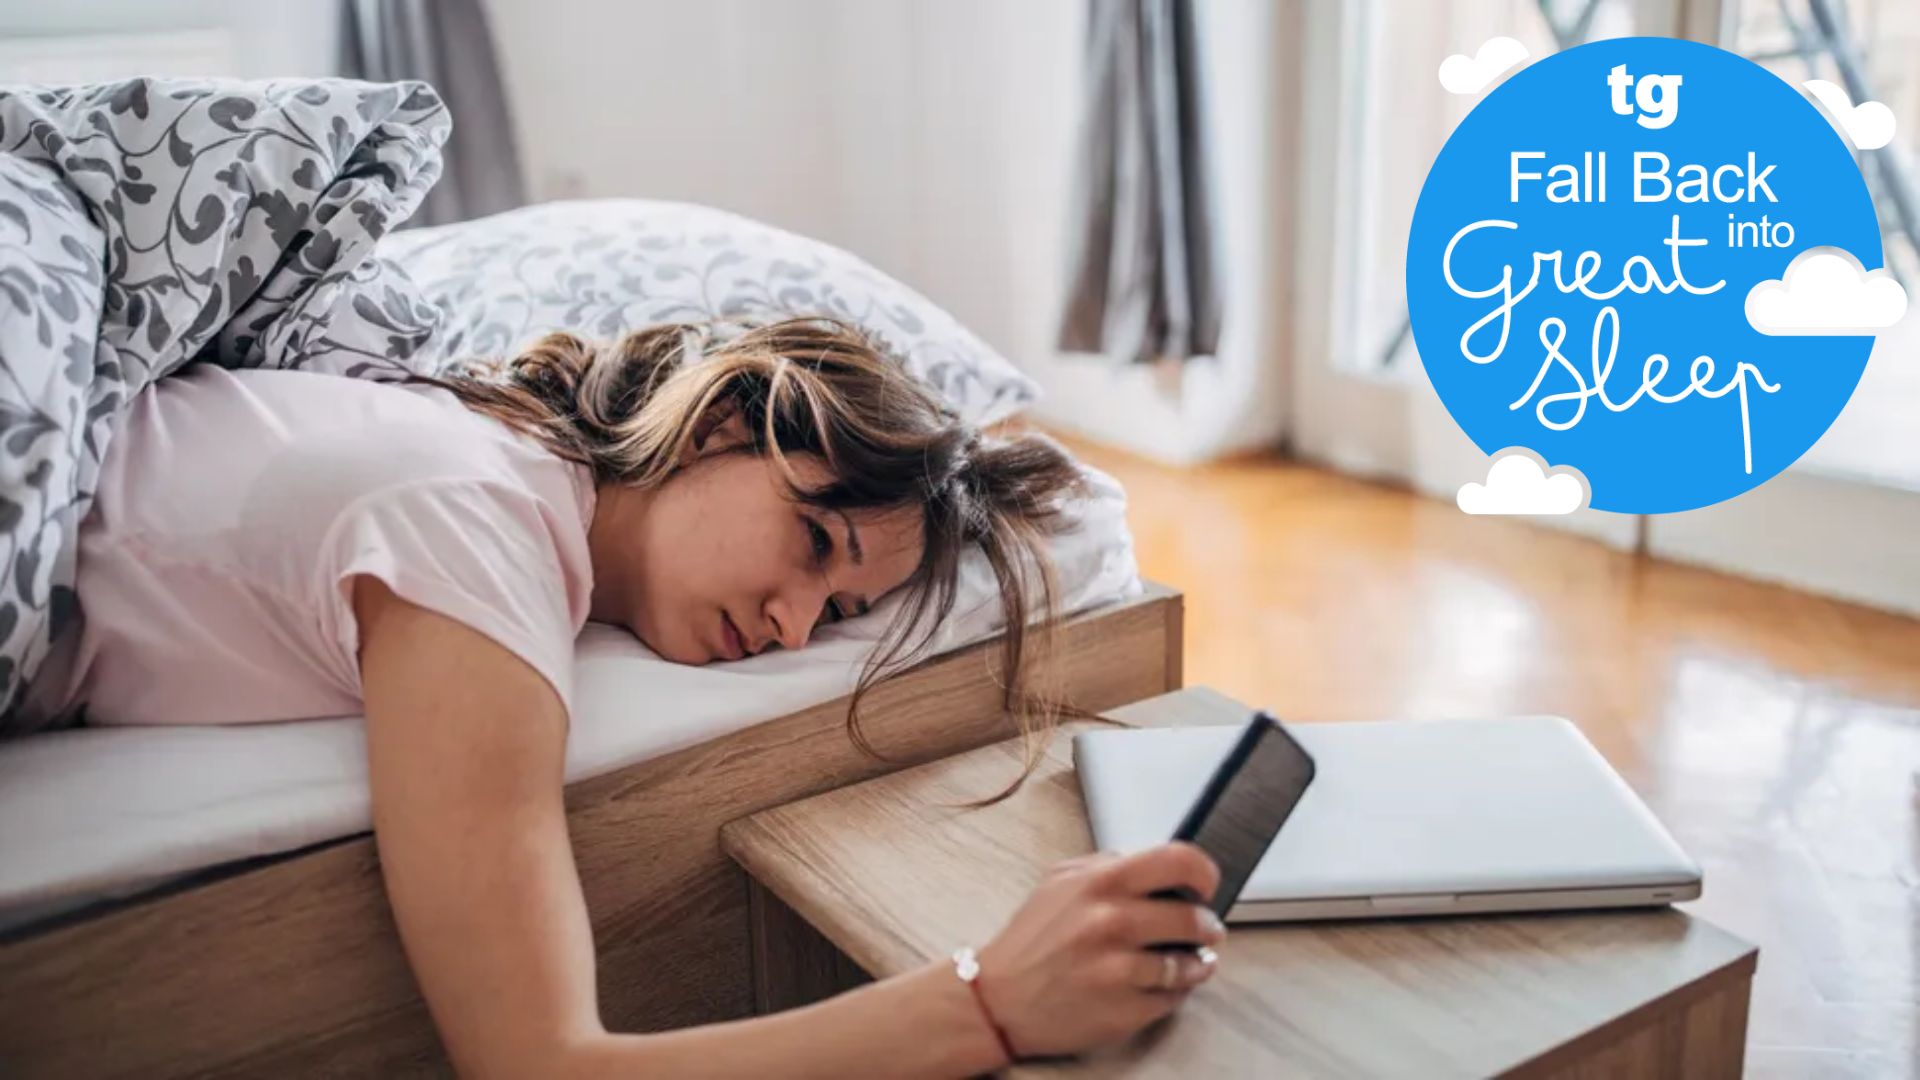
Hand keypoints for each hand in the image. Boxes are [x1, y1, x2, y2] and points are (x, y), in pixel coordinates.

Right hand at [973, 843, 1224, 1057]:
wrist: (997, 1000)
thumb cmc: (1030, 942)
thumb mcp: (1059, 882)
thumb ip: (1106, 865)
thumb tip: (1155, 864)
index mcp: (1099, 883)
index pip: (1179, 861)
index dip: (1204, 873)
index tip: (1206, 886)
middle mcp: (1110, 923)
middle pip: (1194, 918)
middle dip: (1207, 925)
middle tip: (1205, 929)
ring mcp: (1118, 970)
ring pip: (1189, 963)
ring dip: (1195, 962)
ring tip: (1186, 960)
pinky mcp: (1123, 1011)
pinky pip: (1172, 998)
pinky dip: (1173, 991)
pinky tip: (1159, 984)